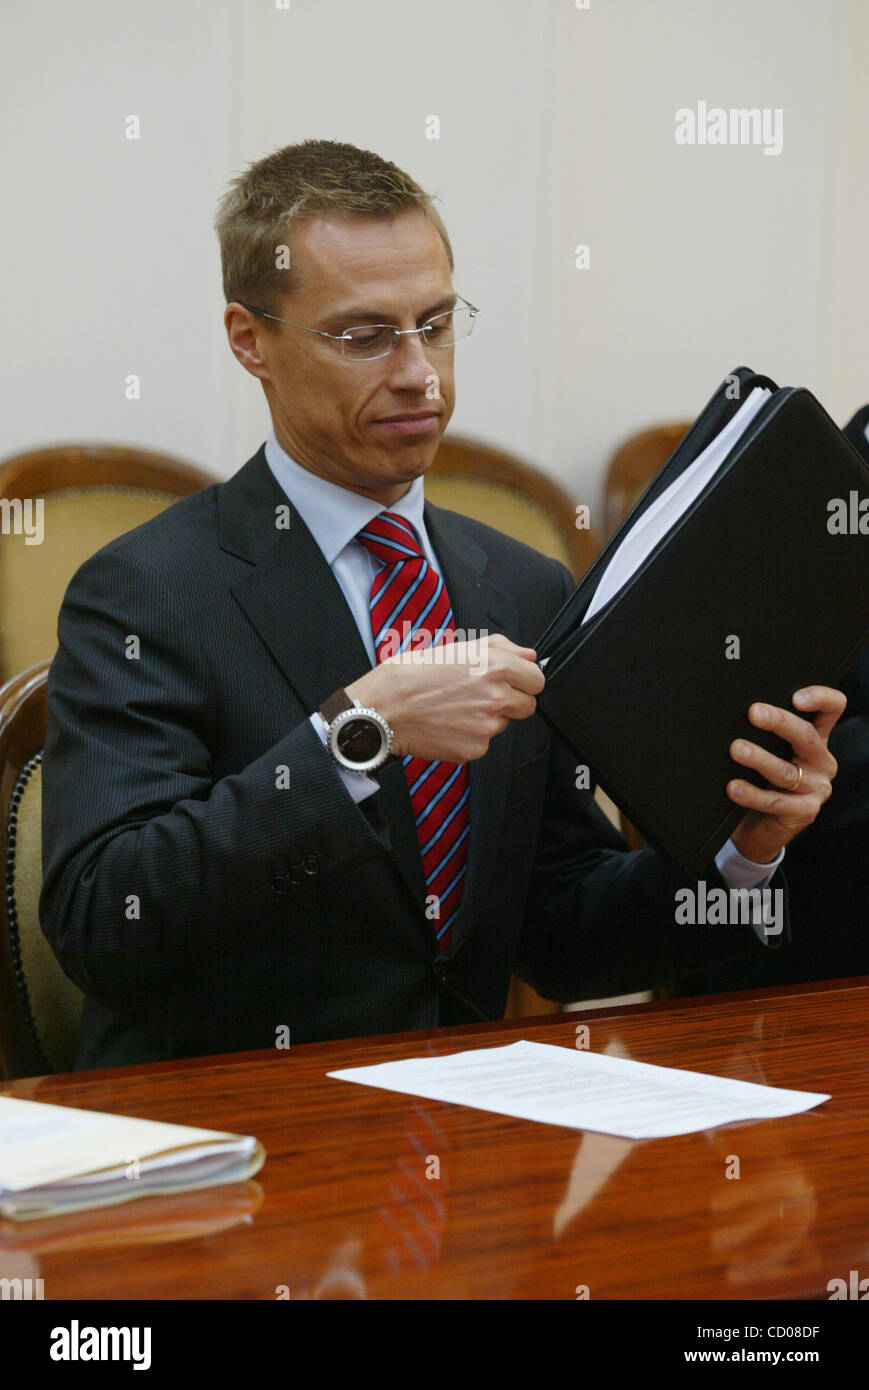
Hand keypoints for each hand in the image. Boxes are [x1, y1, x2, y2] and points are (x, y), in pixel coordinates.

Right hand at [346, 633, 544, 763]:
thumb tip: (526, 654)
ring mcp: (488, 726)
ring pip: (504, 724)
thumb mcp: (454, 647)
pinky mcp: (475, 748)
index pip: (537, 679)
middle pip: (528, 705)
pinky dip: (470, 736)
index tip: (515, 682)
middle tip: (483, 696)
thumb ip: (499, 647)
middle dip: (512, 701)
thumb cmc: (410, 676)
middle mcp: (497, 696)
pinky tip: (448, 724)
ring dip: (488, 718)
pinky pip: (483, 742)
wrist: (383, 709)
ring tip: (456, 708)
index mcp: (495, 666)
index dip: (525, 680)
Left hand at [727, 685, 845, 862]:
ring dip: (759, 758)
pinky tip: (733, 787)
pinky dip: (752, 794)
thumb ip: (764, 733)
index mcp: (815, 739)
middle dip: (779, 721)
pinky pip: (775, 801)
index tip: (795, 697)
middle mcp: (821, 761)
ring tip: (736, 749)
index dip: (820, 698)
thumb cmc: (762, 780)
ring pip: (786, 770)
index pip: (831, 709)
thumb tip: (733, 712)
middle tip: (753, 713)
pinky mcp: (805, 812)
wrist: (762, 827)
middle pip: (806, 735)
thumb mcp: (770, 752)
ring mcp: (817, 788)